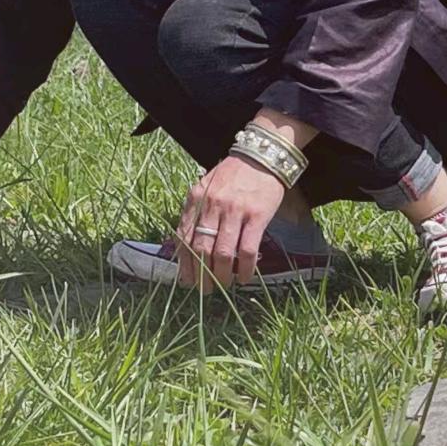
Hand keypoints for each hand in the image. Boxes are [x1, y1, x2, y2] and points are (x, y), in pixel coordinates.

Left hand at [176, 153, 284, 292]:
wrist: (262, 156)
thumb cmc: (233, 175)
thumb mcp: (208, 187)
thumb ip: (198, 212)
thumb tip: (189, 248)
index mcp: (196, 198)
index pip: (184, 237)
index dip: (185, 264)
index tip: (188, 280)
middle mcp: (212, 204)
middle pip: (201, 250)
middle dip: (202, 275)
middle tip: (206, 289)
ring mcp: (235, 210)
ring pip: (222, 253)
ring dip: (222, 276)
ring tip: (224, 285)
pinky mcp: (256, 216)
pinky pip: (247, 250)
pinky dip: (245, 269)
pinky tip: (244, 277)